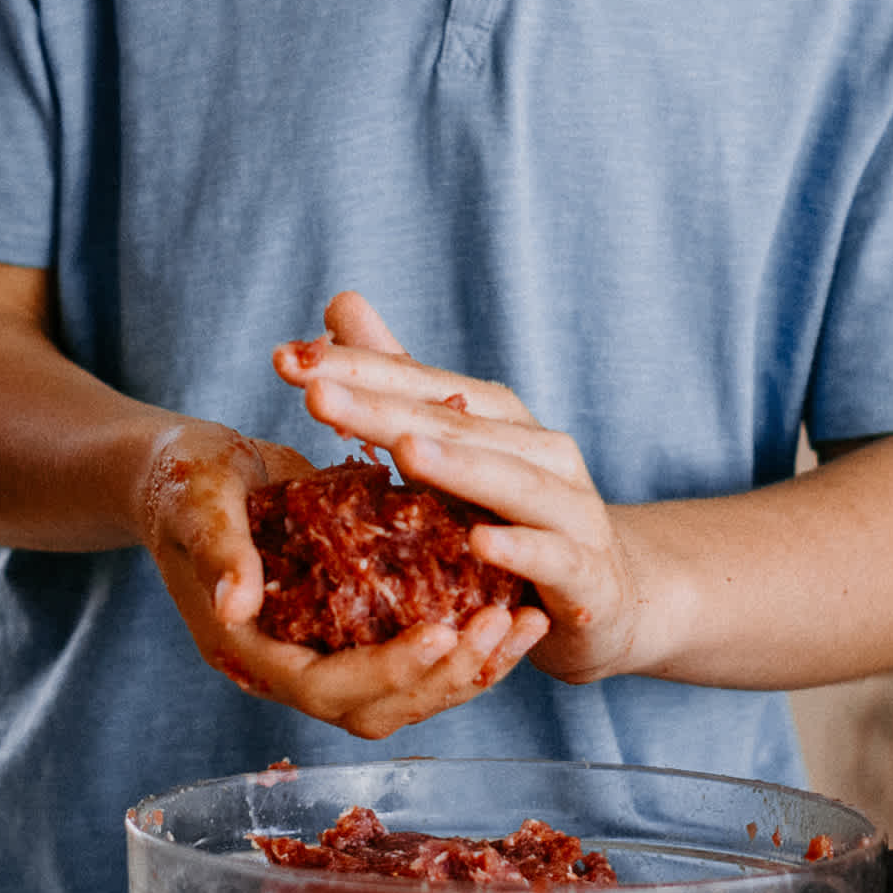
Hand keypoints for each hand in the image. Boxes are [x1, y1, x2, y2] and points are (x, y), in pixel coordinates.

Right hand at [132, 417, 542, 741]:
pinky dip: (465, 640)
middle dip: (443, 673)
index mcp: (248, 652)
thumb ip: (218, 552)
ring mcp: (325, 652)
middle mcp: (291, 666)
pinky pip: (416, 653)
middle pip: (376, 707)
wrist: (189, 474)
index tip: (441, 630)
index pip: (324, 687)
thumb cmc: (185, 481)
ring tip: (524, 621)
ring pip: (406, 691)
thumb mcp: (197, 503)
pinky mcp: (355, 627)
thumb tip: (235, 606)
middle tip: (502, 623)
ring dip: (467, 665)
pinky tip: (512, 605)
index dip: (384, 669)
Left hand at [277, 292, 648, 683]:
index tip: (285, 360)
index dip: (355, 368)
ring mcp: (569, 510)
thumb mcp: (458, 448)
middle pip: (455, 424)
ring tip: (403, 448)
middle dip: (383, 407)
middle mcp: (539, 452)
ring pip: (510, 483)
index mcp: (500, 419)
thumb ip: (400, 380)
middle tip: (314, 391)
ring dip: (458, 466)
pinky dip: (520, 550)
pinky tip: (481, 544)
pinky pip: (553, 558)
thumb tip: (339, 302)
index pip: (420, 384)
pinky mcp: (586, 573)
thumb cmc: (514, 514)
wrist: (607, 590)